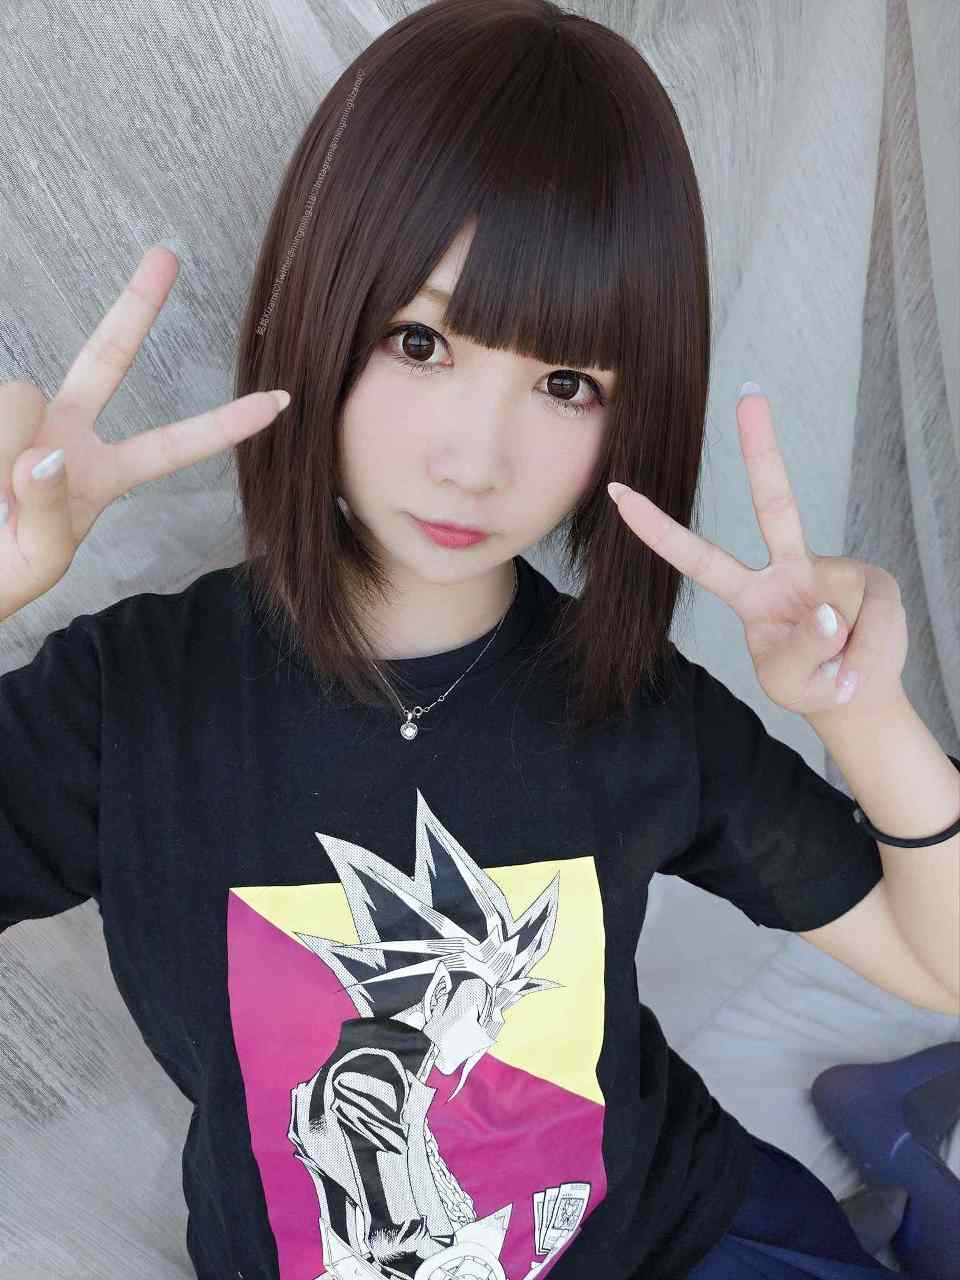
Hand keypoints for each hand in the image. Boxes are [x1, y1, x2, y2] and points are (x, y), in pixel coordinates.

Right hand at [0, 245, 290, 621]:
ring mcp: (20, 417)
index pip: (171, 445)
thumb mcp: (37, 557)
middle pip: (105, 358)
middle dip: (137, 307)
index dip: (222, 425)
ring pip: (19, 398)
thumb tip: (43, 457)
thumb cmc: (2, 571)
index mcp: (101, 475)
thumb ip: (48, 514)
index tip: (279, 402)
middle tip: (168, 254)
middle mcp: (65, 433)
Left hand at [606, 386, 907, 718]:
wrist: (858, 693)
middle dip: (762, 448)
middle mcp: (787, 570)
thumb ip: (801, 653)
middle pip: (774, 503)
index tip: (618, 492)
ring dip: (844, 657)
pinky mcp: (875, 582)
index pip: (697, 559)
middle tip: (749, 394)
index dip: (658, 530)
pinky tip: (862, 661)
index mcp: (749, 595)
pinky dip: (869, 656)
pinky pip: (873, 623)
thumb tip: (825, 613)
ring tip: (842, 672)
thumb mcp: (790, 682)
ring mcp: (832, 571)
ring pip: (836, 612)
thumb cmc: (810, 683)